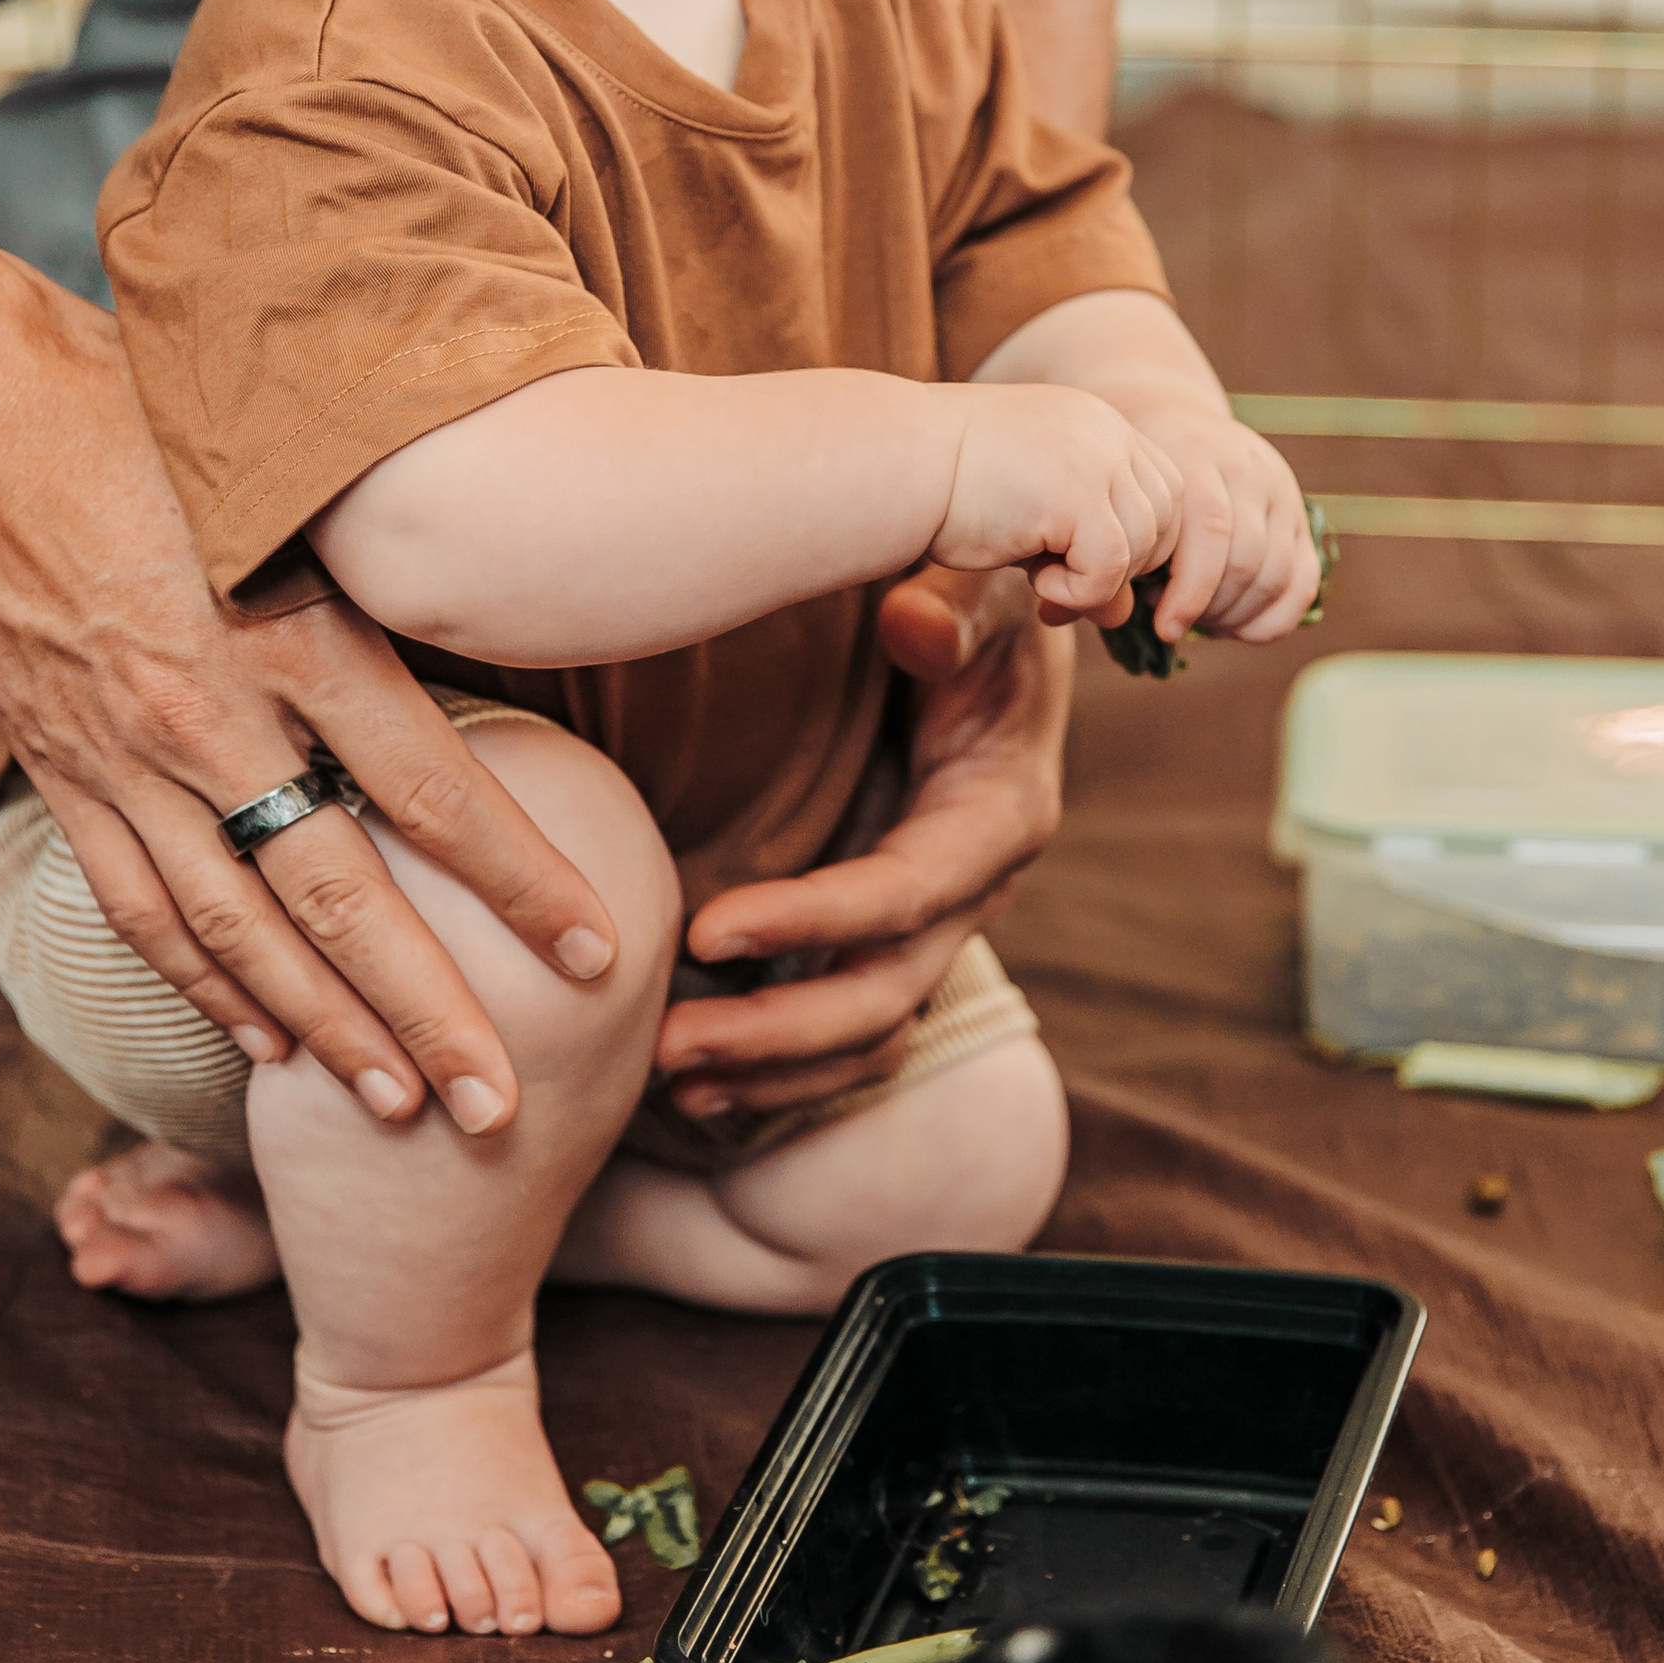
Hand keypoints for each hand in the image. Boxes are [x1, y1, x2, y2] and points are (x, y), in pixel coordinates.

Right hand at [0, 36, 615, 1132]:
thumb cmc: (153, 417)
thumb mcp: (299, 487)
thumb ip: (390, 584)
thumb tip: (518, 640)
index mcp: (294, 631)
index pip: (434, 790)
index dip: (519, 883)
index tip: (597, 953)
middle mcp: (212, 715)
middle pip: (341, 899)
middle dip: (427, 1015)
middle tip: (501, 1109)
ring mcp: (125, 759)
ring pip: (241, 932)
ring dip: (326, 1031)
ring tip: (401, 1109)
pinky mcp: (61, 775)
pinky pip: (146, 912)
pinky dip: (210, 986)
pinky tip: (267, 1045)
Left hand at [654, 576, 1068, 1123]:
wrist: (993, 624)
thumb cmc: (980, 593)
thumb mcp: (982, 580)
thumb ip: (955, 603)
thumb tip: (915, 627)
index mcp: (998, 813)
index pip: (904, 891)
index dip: (811, 920)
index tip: (705, 929)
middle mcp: (973, 887)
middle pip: (883, 993)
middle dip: (776, 1030)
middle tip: (665, 1047)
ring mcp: (934, 924)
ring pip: (867, 1034)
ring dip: (771, 1069)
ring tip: (668, 1077)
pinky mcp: (892, 937)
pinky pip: (847, 1031)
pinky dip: (778, 1067)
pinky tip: (690, 1082)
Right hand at [934, 384, 1178, 625]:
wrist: (893, 464)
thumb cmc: (947, 492)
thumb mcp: (1033, 523)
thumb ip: (1084, 552)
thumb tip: (1126, 614)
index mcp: (1096, 424)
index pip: (1163, 489)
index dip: (1137, 541)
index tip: (1080, 569)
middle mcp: (1106, 431)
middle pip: (1167, 519)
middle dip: (1126, 568)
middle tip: (1058, 590)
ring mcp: (1096, 457)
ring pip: (1145, 545)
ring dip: (1099, 581)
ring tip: (1039, 581)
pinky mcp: (1076, 493)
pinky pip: (1113, 567)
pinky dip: (1082, 592)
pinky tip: (1035, 585)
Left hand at [1128, 399, 1321, 648]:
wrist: (1174, 419)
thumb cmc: (1135, 473)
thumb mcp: (1119, 492)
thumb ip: (1112, 545)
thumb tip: (1078, 613)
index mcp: (1199, 456)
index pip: (1211, 532)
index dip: (1190, 593)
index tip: (1165, 629)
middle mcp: (1249, 469)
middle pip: (1246, 561)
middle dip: (1211, 609)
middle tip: (1178, 622)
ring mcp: (1282, 490)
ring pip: (1277, 575)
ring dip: (1238, 616)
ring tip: (1201, 621)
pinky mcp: (1300, 515)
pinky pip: (1304, 582)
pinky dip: (1273, 618)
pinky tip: (1234, 625)